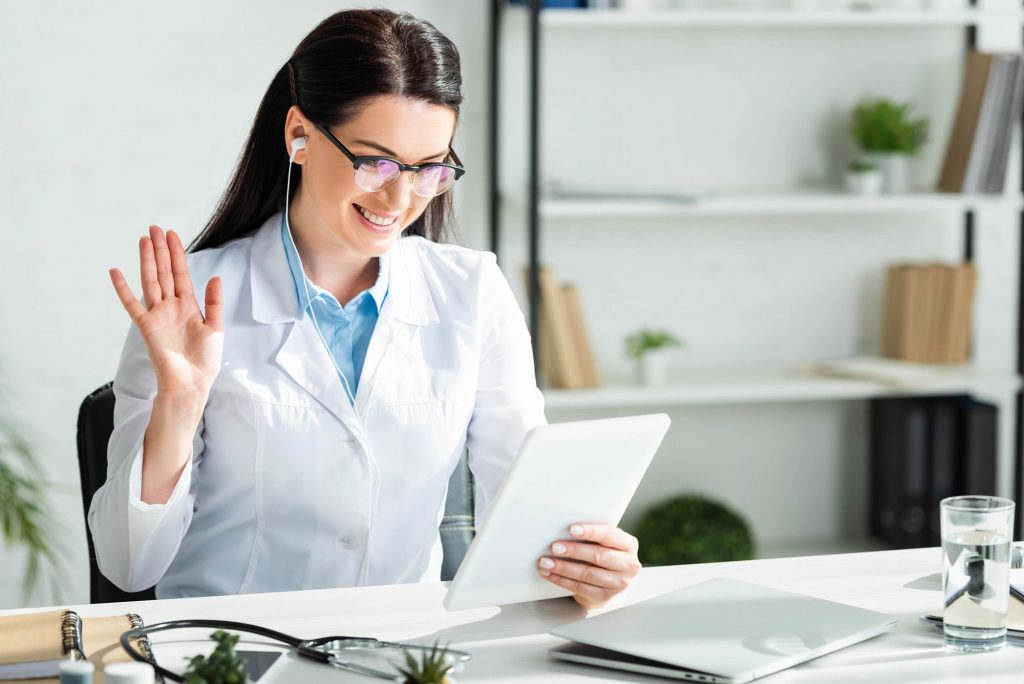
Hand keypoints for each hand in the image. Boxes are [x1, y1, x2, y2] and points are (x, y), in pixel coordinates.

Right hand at [109, 226, 223, 398]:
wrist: (191, 382)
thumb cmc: (204, 360)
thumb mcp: (215, 327)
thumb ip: (214, 302)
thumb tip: (215, 276)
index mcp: (189, 306)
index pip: (181, 273)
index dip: (177, 254)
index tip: (171, 234)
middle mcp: (171, 306)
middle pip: (164, 272)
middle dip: (160, 250)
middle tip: (155, 228)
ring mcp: (157, 314)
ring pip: (150, 281)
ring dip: (146, 260)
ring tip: (143, 239)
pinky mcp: (146, 326)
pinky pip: (131, 304)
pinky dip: (122, 288)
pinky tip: (115, 271)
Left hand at [538, 523, 641, 609]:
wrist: (609, 582)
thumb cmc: (603, 553)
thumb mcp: (605, 542)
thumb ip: (594, 535)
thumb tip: (563, 527)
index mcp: (628, 545)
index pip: (609, 535)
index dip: (591, 532)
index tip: (571, 529)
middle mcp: (628, 565)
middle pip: (599, 556)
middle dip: (574, 551)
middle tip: (555, 547)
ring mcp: (618, 583)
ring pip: (588, 574)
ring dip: (563, 568)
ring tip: (546, 562)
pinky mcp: (605, 597)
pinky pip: (580, 588)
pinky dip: (561, 580)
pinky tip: (549, 574)